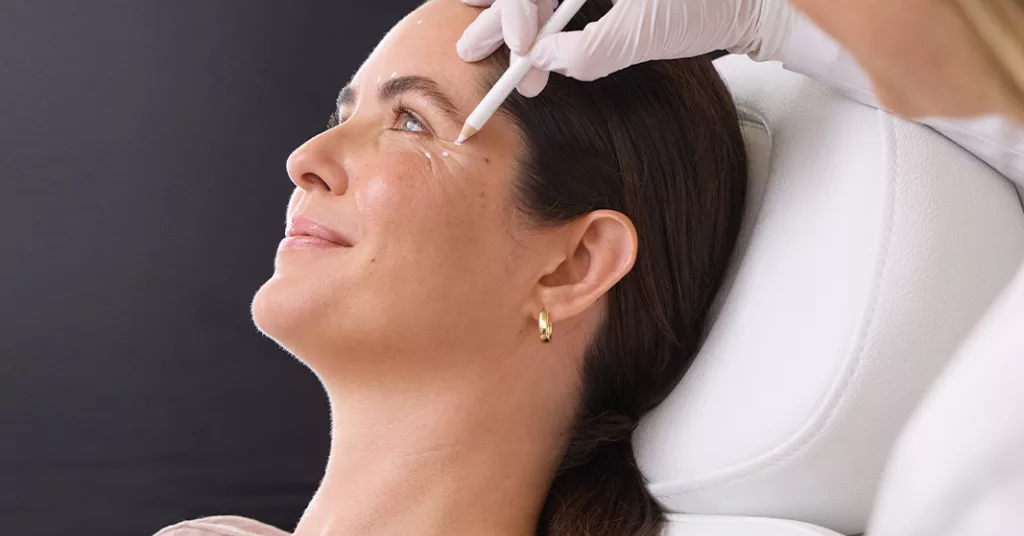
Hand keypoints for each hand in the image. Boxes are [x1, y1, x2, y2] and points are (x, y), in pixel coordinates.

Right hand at [457, 0, 795, 95]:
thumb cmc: (712, 3)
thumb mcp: (643, 31)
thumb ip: (587, 50)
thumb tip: (545, 62)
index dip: (518, 11)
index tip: (523, 51)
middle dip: (503, 16)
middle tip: (473, 47)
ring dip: (518, 16)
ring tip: (484, 36)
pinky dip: (543, 13)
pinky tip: (525, 31)